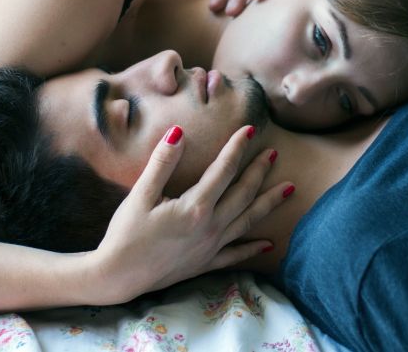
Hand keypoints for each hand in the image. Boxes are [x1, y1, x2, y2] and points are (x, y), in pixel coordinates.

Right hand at [81, 124, 291, 304]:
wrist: (117, 277)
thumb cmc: (125, 234)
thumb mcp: (140, 195)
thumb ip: (162, 163)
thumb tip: (179, 131)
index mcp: (195, 207)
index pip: (224, 170)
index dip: (238, 148)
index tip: (251, 130)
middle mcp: (210, 226)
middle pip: (243, 194)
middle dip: (259, 172)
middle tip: (274, 154)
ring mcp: (211, 247)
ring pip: (248, 221)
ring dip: (269, 203)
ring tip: (289, 189)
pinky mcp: (205, 263)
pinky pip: (236, 255)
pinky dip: (254, 248)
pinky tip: (269, 244)